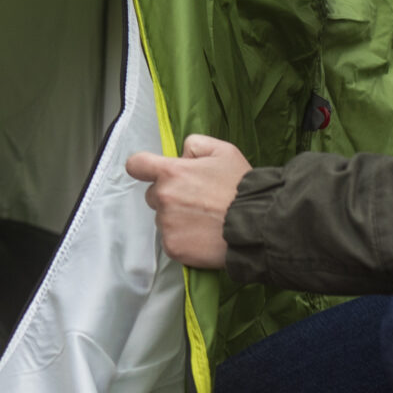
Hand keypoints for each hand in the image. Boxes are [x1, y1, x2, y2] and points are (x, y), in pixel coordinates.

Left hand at [125, 134, 250, 270]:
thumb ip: (194, 145)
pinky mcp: (173, 247)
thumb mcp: (223, 151)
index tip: (150, 172)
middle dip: (169, 195)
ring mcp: (166, 224)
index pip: (136, 165)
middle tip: (197, 201)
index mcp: (171, 172)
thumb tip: (181, 155)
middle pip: (153, 194)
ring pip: (163, 218)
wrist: (256, 225)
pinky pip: (171, 240)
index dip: (143, 167)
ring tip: (204, 220)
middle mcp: (163, 197)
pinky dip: (183, 239)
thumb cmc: (242, 188)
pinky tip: (203, 236)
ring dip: (176, 218)